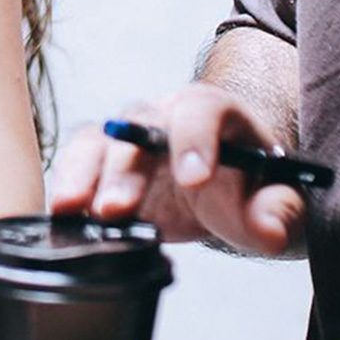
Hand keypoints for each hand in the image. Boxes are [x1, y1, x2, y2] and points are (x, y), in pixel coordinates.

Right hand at [49, 85, 306, 255]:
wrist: (226, 187)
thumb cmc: (251, 186)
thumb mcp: (278, 199)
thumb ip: (278, 211)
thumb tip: (268, 229)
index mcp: (211, 110)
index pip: (201, 111)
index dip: (195, 141)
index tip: (195, 180)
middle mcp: (161, 114)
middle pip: (138, 126)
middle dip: (126, 168)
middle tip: (119, 209)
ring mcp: (126, 136)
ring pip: (96, 140)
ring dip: (82, 175)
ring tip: (71, 209)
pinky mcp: (100, 161)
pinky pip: (76, 163)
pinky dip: (66, 186)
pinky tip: (61, 214)